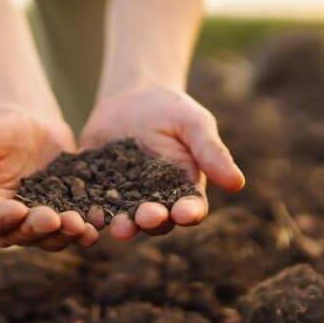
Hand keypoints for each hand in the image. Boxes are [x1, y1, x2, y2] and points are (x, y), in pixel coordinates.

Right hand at [0, 104, 99, 250]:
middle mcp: (4, 220)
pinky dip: (83, 229)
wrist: (28, 117)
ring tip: (80, 225)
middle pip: (18, 235)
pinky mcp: (60, 212)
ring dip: (63, 236)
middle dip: (37, 229)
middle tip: (54, 218)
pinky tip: (97, 224)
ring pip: (46, 238)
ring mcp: (34, 219)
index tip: (17, 209)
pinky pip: (70, 227)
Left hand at [80, 85, 244, 240]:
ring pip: (123, 217)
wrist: (133, 96)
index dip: (188, 213)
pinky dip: (90, 210)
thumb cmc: (173, 110)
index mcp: (183, 190)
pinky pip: (93, 203)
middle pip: (156, 220)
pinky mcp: (96, 188)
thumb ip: (212, 152)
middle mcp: (155, 200)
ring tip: (117, 226)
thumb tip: (238, 183)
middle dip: (152, 221)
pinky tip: (86, 212)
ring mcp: (124, 197)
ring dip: (121, 225)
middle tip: (147, 218)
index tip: (185, 213)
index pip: (190, 208)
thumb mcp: (195, 124)